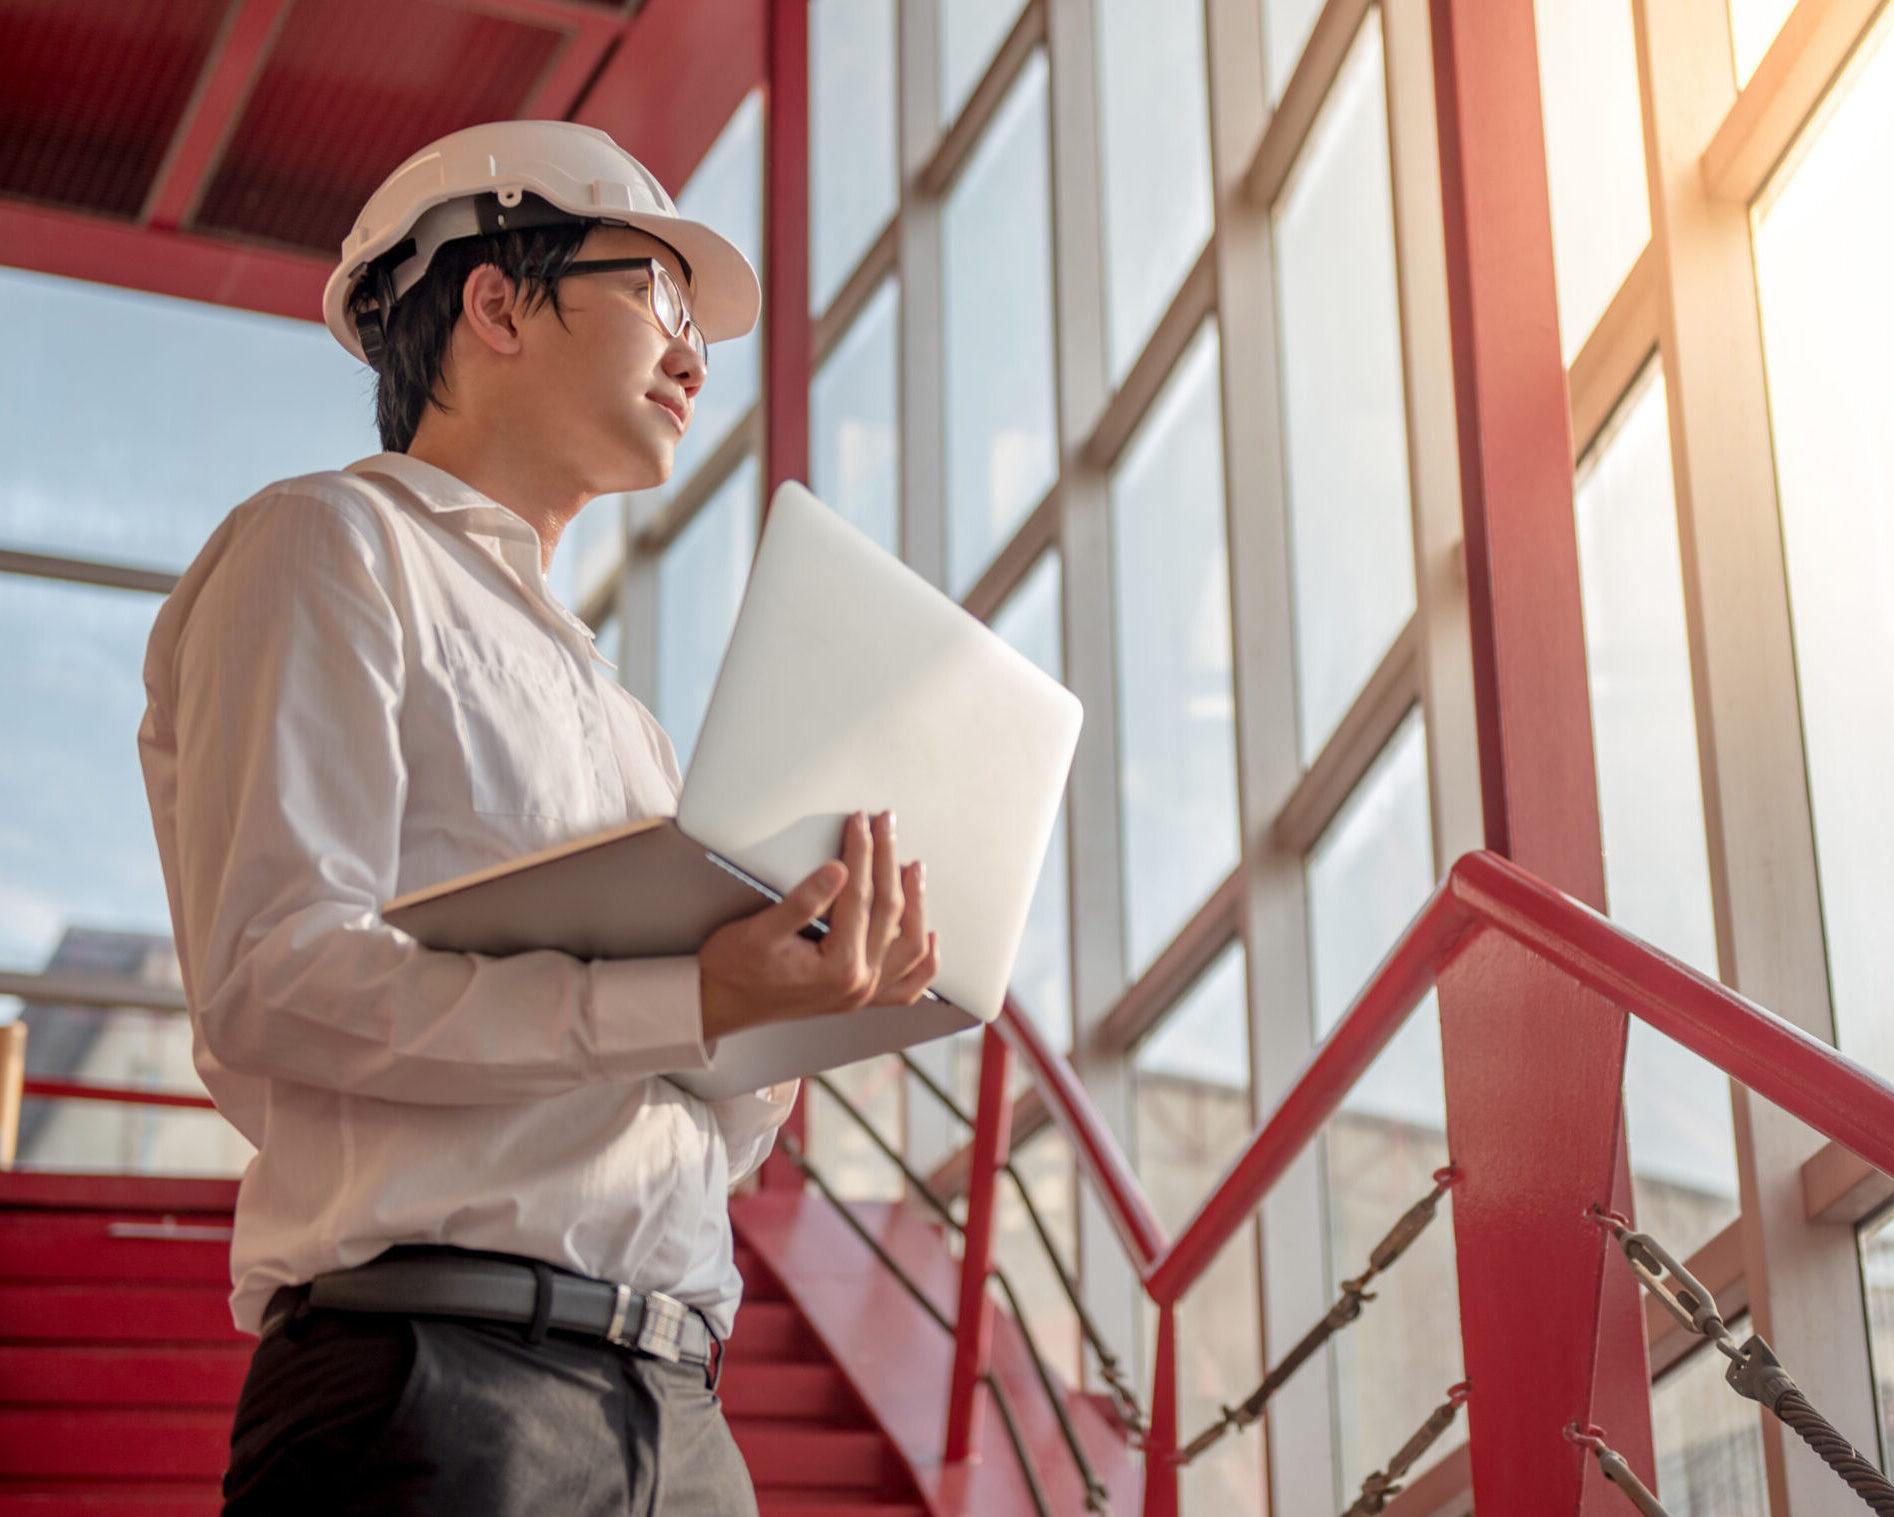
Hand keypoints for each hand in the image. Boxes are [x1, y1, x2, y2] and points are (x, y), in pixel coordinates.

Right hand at [697, 810, 939, 1041]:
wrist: (718, 1004)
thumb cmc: (733, 968)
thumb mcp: (761, 930)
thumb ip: (804, 901)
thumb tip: (838, 870)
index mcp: (838, 968)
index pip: (860, 896)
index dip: (861, 852)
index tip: (860, 820)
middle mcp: (859, 985)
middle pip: (889, 912)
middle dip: (887, 861)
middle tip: (885, 825)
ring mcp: (863, 995)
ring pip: (909, 946)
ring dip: (916, 904)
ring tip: (913, 866)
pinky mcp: (859, 998)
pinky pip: (907, 987)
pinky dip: (924, 962)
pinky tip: (931, 936)